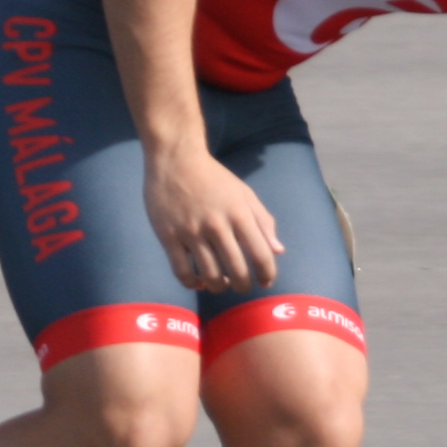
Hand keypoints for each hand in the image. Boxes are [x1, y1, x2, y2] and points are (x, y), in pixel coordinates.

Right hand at [145, 147, 280, 295]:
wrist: (175, 158)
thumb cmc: (213, 177)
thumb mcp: (244, 193)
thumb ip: (263, 221)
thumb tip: (278, 251)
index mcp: (239, 214)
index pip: (261, 254)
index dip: (267, 274)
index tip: (266, 282)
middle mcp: (217, 225)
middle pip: (237, 270)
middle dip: (243, 286)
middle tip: (242, 286)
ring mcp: (191, 232)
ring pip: (210, 275)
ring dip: (219, 287)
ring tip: (221, 285)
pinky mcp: (168, 236)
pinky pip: (181, 272)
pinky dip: (192, 284)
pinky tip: (198, 282)